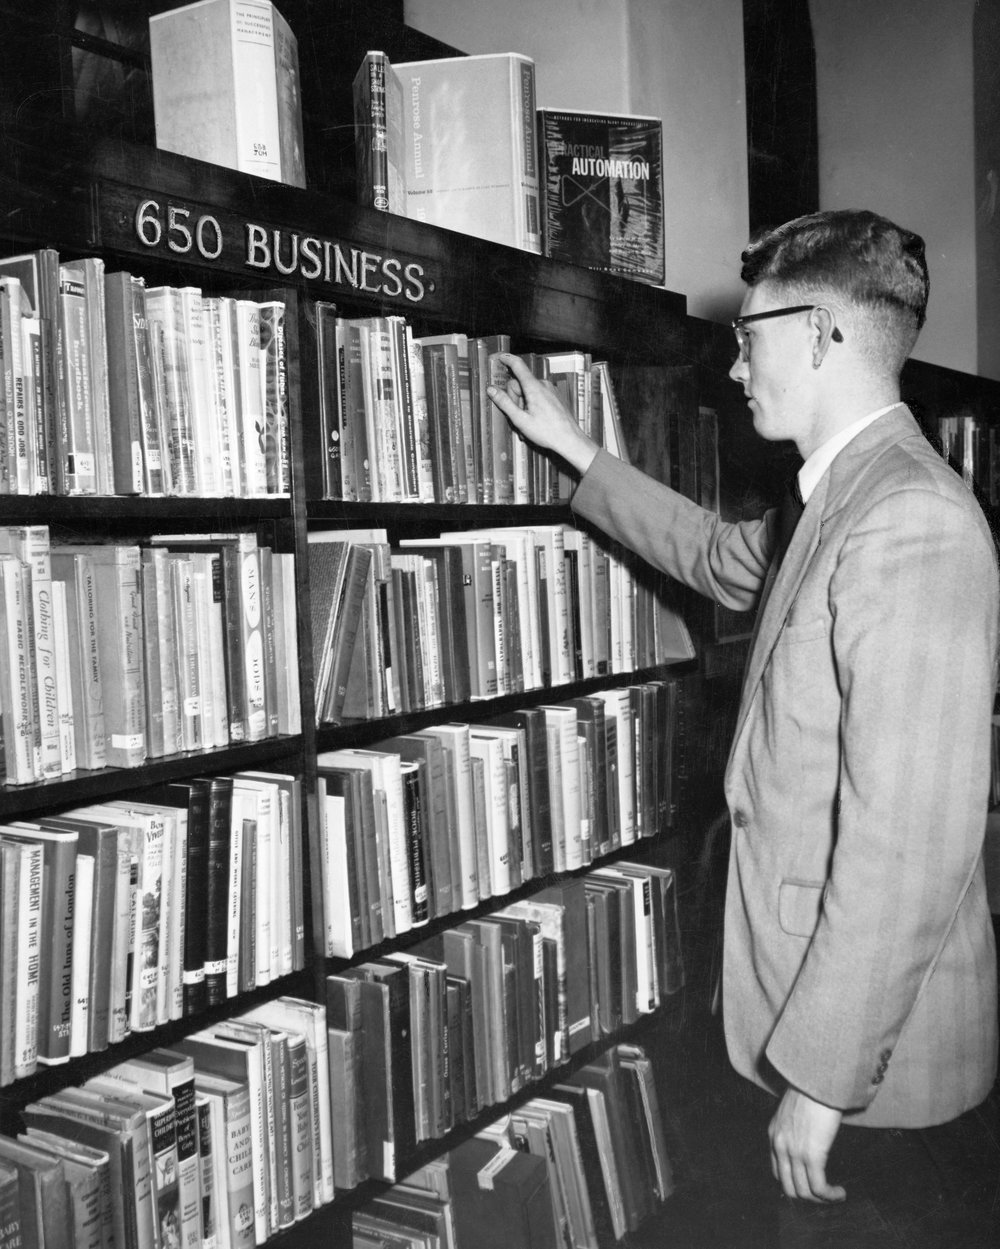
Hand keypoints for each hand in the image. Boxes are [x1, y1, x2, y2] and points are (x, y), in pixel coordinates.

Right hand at [486, 352, 599, 475]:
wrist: (570, 440)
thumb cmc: (547, 432)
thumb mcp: (520, 420)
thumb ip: (505, 403)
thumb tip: (491, 390)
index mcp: (534, 388)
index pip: (518, 366)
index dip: (508, 360)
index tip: (500, 357)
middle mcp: (543, 385)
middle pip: (521, 385)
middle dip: (515, 399)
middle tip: (516, 418)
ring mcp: (551, 391)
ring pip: (529, 392)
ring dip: (524, 406)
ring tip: (526, 425)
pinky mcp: (555, 397)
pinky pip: (539, 397)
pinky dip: (532, 407)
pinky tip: (534, 422)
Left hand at [769, 1086, 845, 1202]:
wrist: (818, 1077)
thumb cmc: (812, 1088)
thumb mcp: (795, 1109)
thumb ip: (795, 1126)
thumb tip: (809, 1138)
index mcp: (774, 1134)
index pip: (778, 1172)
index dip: (795, 1183)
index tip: (812, 1184)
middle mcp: (779, 1145)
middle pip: (789, 1187)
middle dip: (808, 1196)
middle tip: (825, 1195)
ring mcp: (794, 1152)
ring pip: (804, 1192)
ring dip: (822, 1199)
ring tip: (836, 1195)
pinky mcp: (812, 1155)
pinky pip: (819, 1187)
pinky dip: (830, 1195)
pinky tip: (840, 1192)